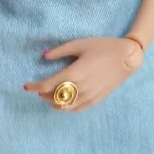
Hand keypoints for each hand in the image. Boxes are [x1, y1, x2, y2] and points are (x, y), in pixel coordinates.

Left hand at [24, 36, 143, 112]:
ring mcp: (89, 96)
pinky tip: (62, 104)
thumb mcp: (80, 44)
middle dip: (43, 94)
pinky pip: (77, 109)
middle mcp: (80, 87)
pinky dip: (66, 108)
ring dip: (53, 102)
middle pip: (55, 97)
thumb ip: (61, 51)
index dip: (35, 87)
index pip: (48, 85)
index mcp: (74, 73)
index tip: (26, 86)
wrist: (127, 57)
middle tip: (37, 88)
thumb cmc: (103, 47)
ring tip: (47, 96)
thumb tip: (44, 56)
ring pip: (65, 106)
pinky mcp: (96, 100)